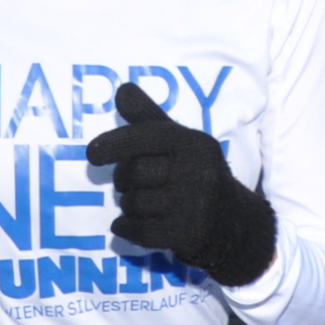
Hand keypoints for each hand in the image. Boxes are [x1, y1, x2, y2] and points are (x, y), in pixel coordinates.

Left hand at [84, 82, 276, 286]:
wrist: (232, 221)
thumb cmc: (197, 173)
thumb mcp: (180, 141)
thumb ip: (149, 118)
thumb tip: (121, 90)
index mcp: (193, 143)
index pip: (145, 137)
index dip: (114, 143)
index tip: (92, 154)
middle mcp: (197, 171)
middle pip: (134, 172)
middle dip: (123, 179)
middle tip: (129, 183)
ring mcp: (194, 206)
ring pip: (134, 203)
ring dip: (127, 205)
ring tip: (140, 204)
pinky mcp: (187, 234)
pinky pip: (140, 231)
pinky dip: (126, 228)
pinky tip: (126, 225)